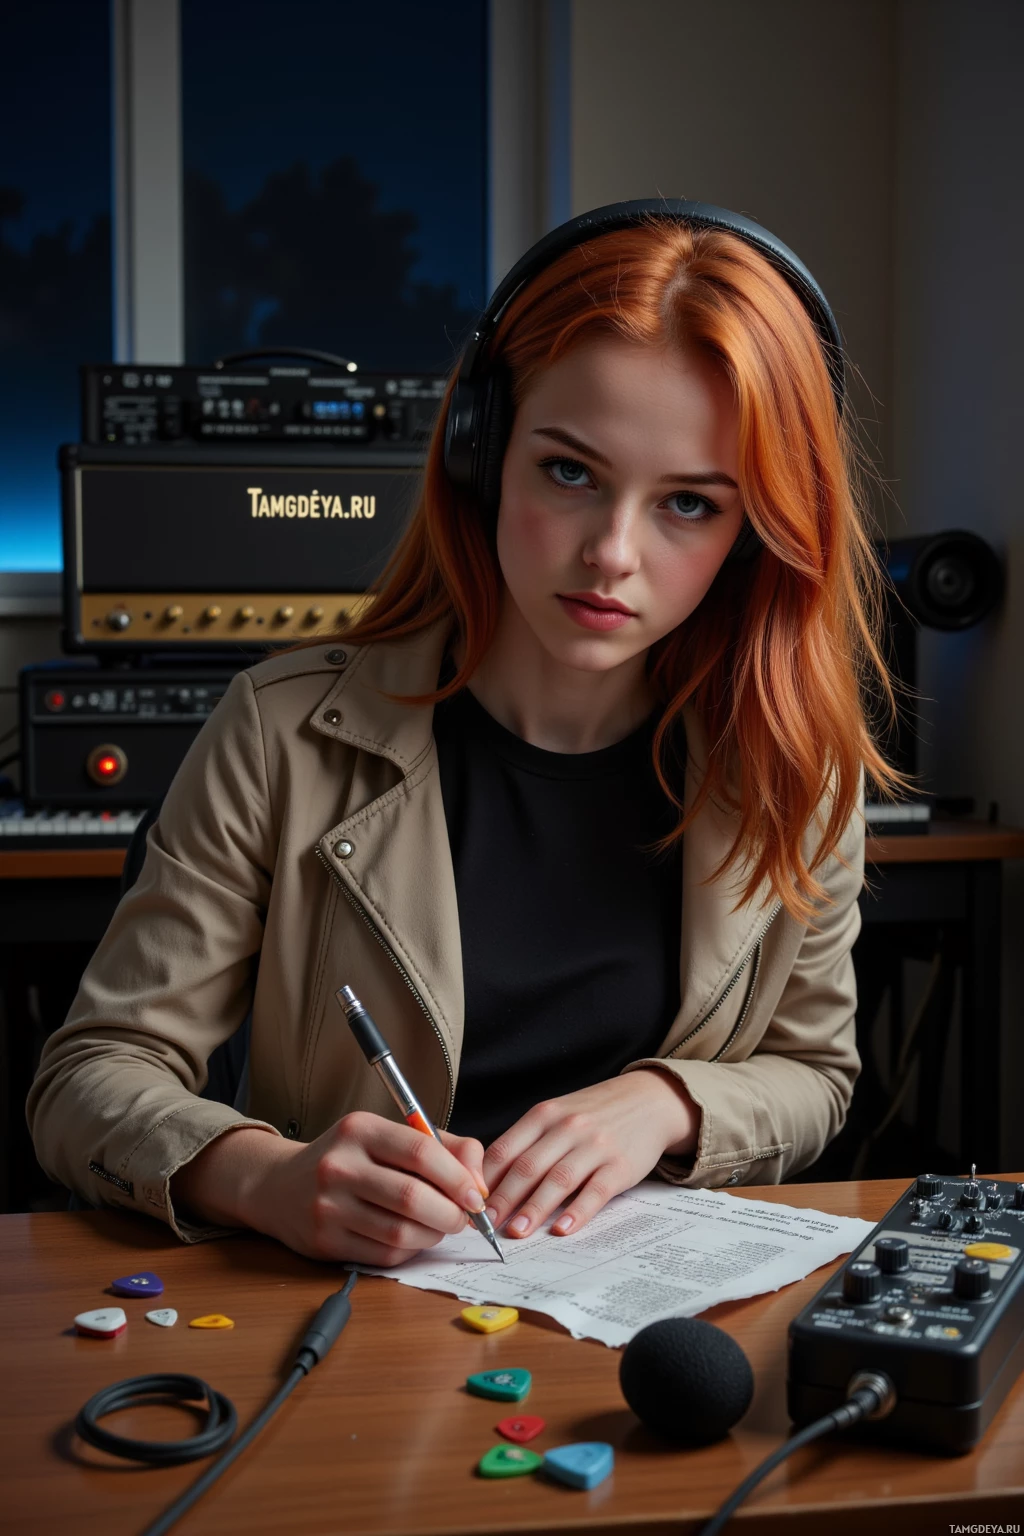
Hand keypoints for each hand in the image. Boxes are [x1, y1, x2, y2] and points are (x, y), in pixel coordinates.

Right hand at [172, 1114, 486, 1266]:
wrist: (278, 1186)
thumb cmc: (349, 1159)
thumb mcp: (387, 1136)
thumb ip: (444, 1148)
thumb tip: (481, 1181)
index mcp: (360, 1129)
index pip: (421, 1152)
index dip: (457, 1178)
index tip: (477, 1196)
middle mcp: (339, 1165)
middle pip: (412, 1197)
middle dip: (450, 1214)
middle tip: (463, 1219)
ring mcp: (328, 1205)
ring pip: (400, 1232)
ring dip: (432, 1236)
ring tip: (438, 1228)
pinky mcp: (323, 1241)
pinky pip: (383, 1255)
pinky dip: (408, 1251)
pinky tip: (411, 1239)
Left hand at [481, 1069, 698, 1239]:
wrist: (648, 1100)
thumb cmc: (594, 1113)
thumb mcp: (557, 1115)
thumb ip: (527, 1142)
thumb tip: (489, 1181)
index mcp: (544, 1115)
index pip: (505, 1150)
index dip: (483, 1180)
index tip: (470, 1204)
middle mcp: (567, 1127)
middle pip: (527, 1167)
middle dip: (503, 1199)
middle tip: (485, 1225)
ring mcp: (595, 1146)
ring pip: (558, 1180)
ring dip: (534, 1209)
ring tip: (516, 1232)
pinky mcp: (620, 1166)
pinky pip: (595, 1191)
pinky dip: (577, 1212)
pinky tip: (562, 1229)